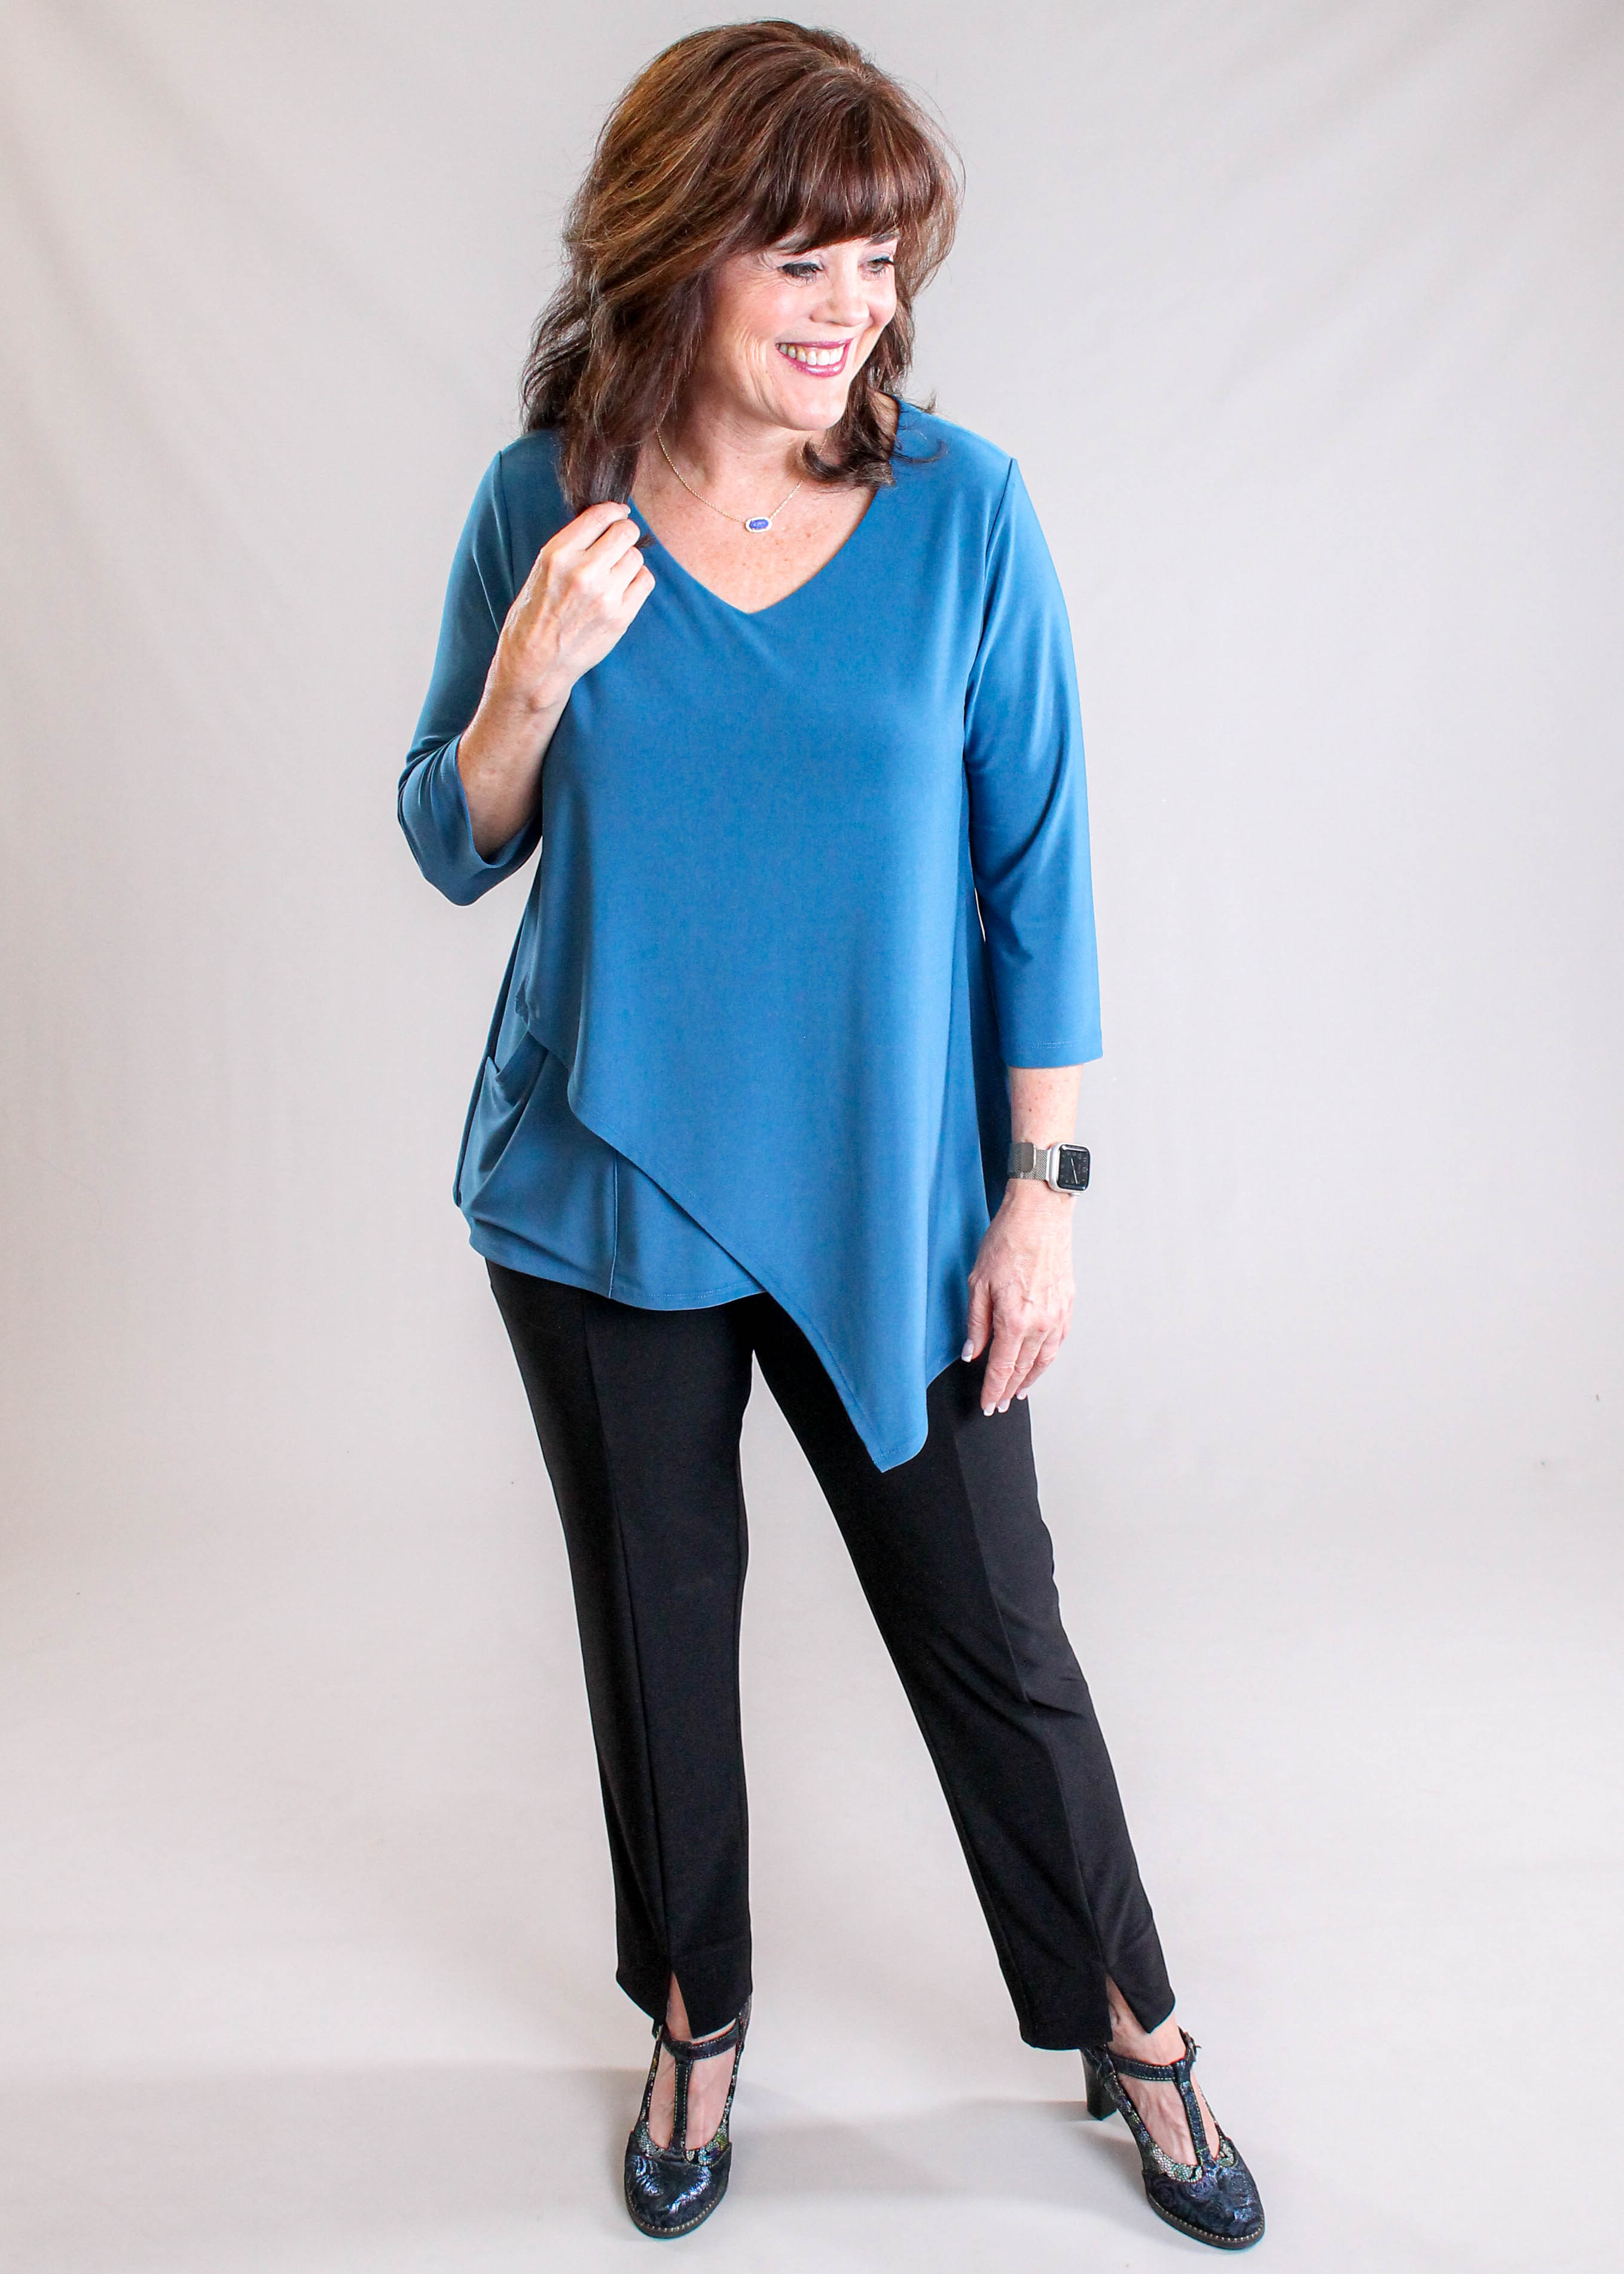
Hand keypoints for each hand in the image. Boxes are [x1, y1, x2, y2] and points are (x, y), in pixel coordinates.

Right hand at [488, 500, 653, 715]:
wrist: (536, 664)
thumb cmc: (534, 617)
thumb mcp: (541, 571)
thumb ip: (571, 547)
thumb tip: (604, 525)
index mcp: (557, 554)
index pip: (600, 516)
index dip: (615, 511)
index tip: (619, 513)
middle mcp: (583, 571)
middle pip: (625, 533)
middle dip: (625, 533)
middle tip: (619, 543)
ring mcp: (605, 595)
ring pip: (636, 557)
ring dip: (629, 560)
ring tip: (615, 573)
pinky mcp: (620, 616)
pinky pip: (645, 581)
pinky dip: (638, 580)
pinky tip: (623, 588)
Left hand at [962, 1181, 1075, 1414]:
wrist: (1040, 1216)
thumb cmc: (1007, 1241)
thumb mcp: (978, 1282)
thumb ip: (976, 1322)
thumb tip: (973, 1352)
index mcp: (1015, 1320)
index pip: (1002, 1368)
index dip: (993, 1390)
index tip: (988, 1404)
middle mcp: (1040, 1323)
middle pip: (1024, 1368)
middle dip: (1009, 1389)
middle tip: (1000, 1404)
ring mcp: (1057, 1315)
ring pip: (1044, 1358)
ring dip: (1031, 1378)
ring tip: (1019, 1390)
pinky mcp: (1067, 1304)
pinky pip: (1058, 1341)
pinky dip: (1047, 1357)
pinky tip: (1040, 1361)